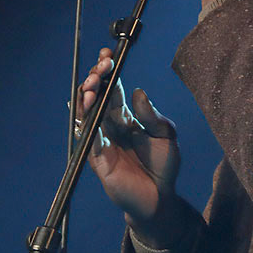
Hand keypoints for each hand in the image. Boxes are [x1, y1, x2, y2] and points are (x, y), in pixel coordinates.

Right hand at [78, 48, 185, 247]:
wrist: (161, 197)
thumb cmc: (164, 165)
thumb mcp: (166, 135)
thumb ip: (152, 116)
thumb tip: (137, 92)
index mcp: (125, 117)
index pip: (112, 88)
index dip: (107, 72)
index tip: (107, 55)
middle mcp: (110, 126)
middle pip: (96, 96)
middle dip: (95, 79)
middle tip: (101, 68)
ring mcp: (101, 141)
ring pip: (87, 115)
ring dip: (87, 98)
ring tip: (92, 87)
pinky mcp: (98, 160)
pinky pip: (89, 140)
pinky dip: (88, 126)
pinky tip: (89, 113)